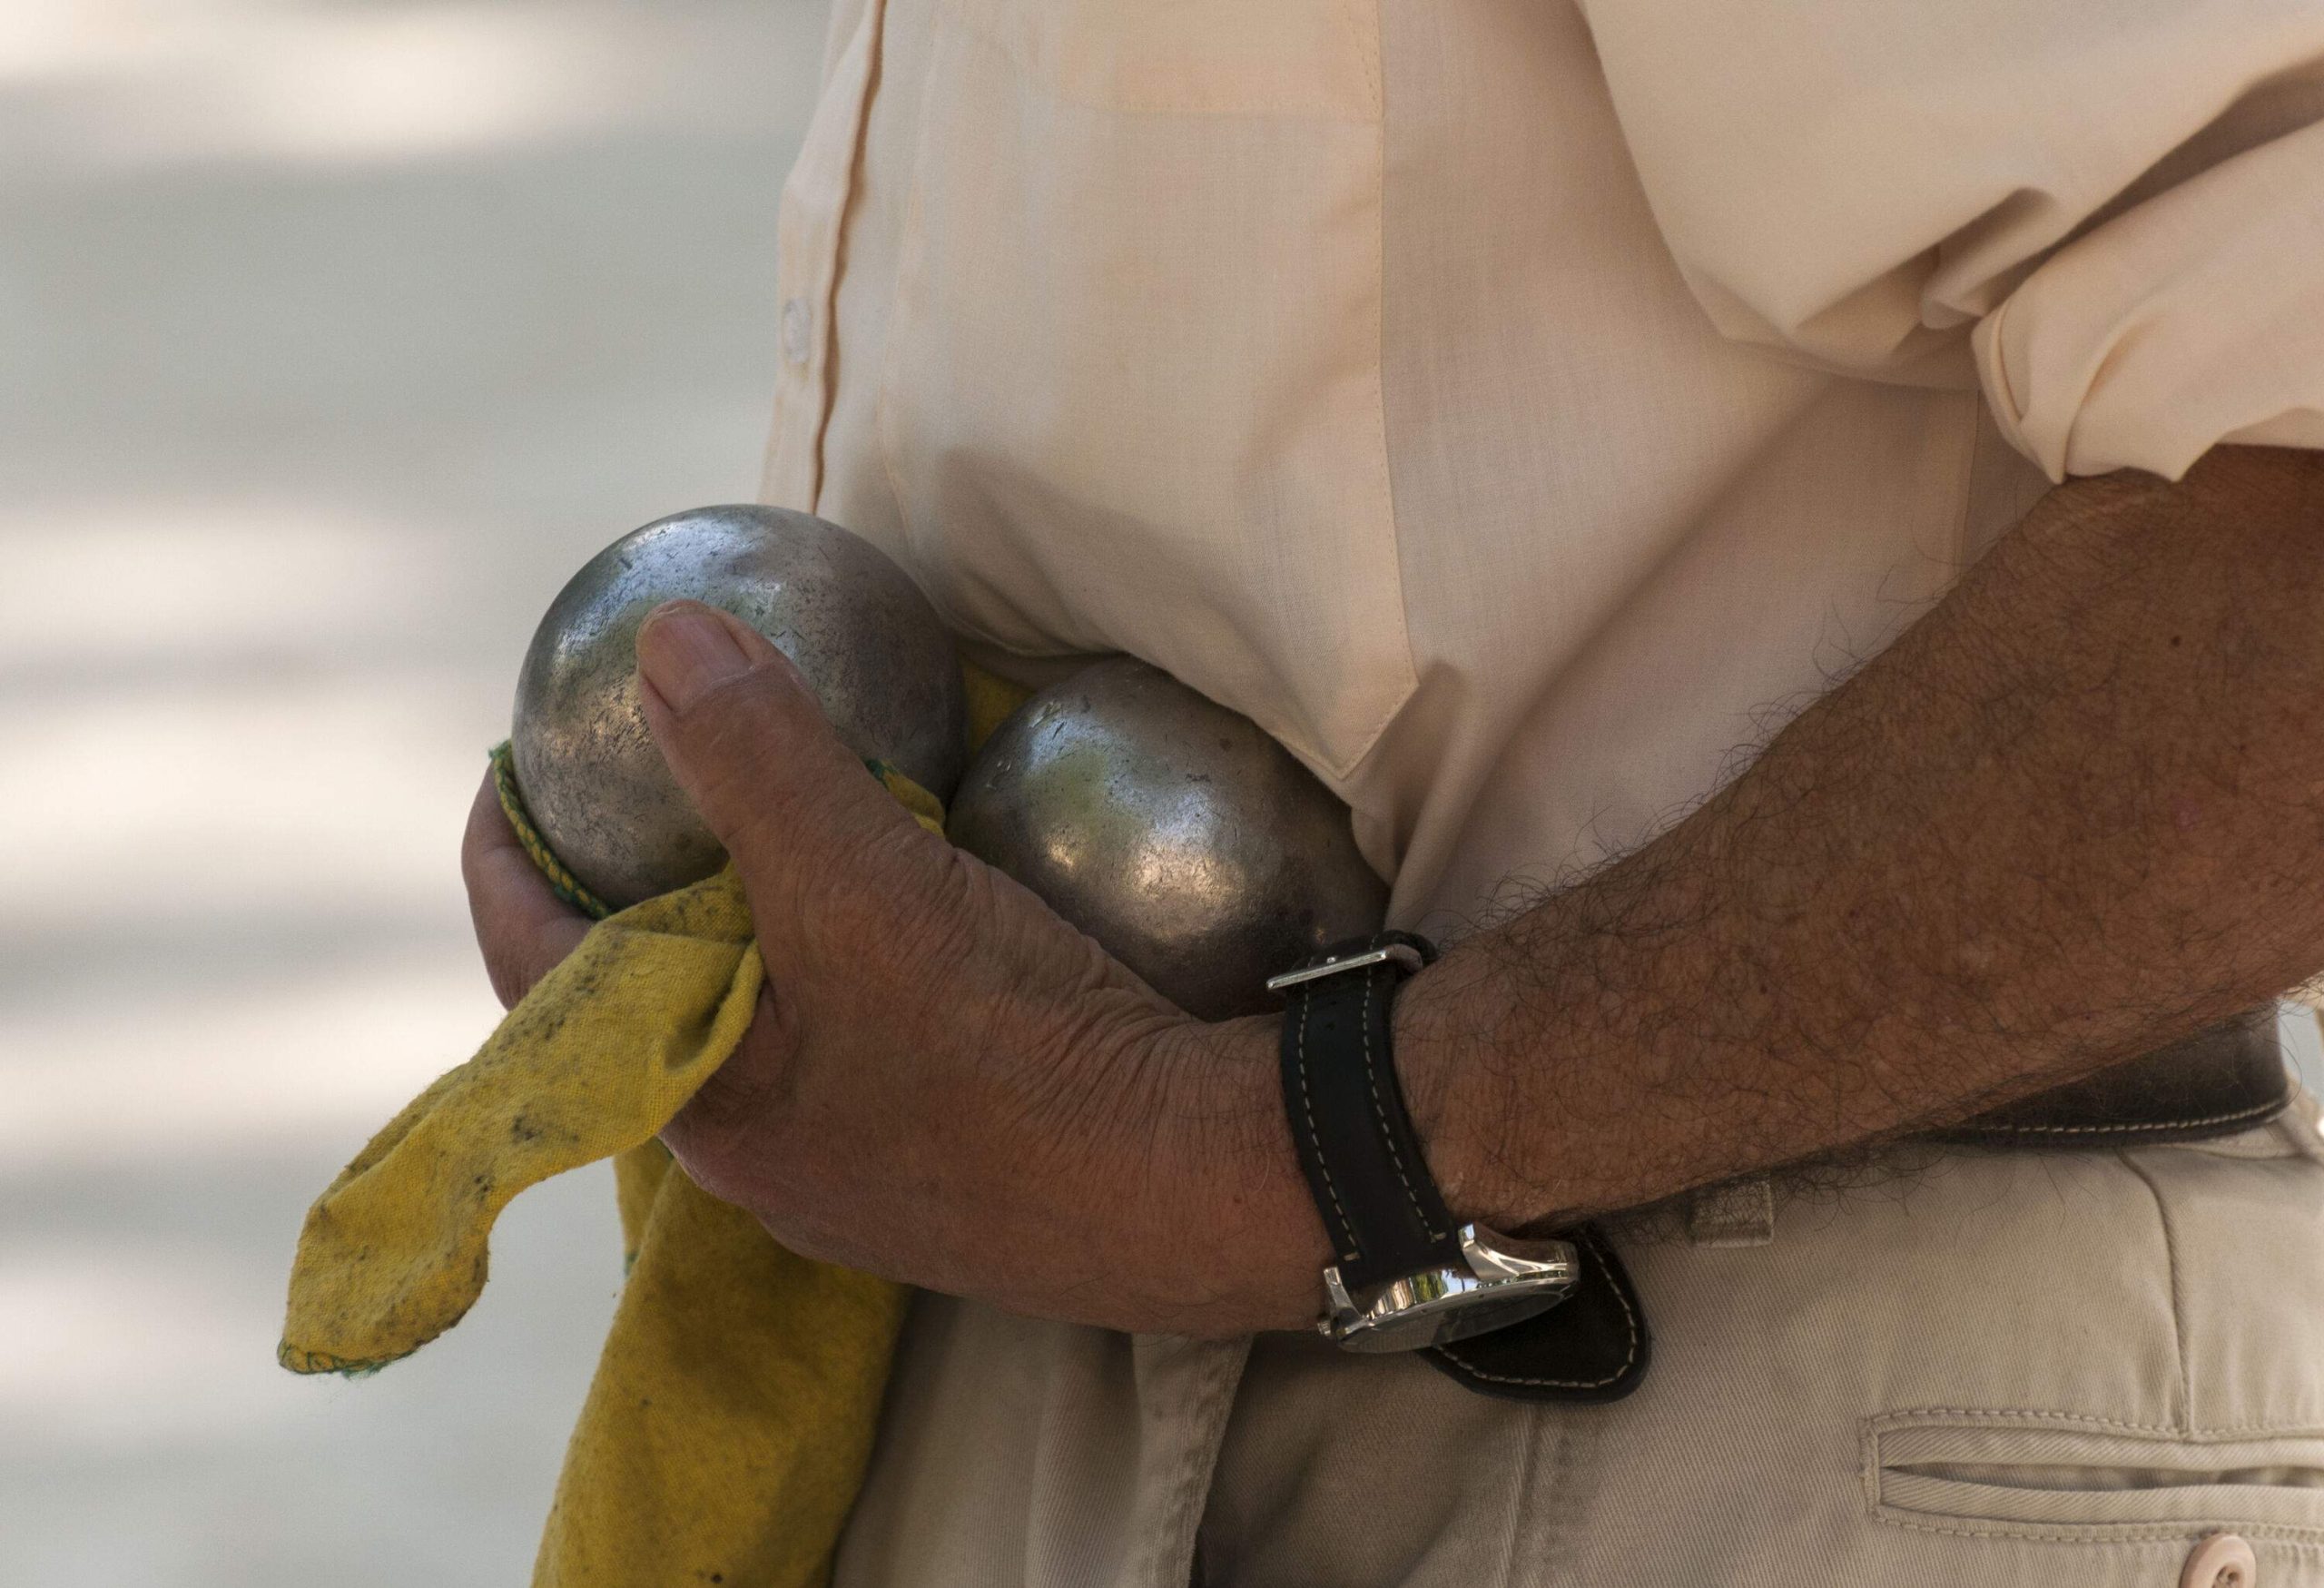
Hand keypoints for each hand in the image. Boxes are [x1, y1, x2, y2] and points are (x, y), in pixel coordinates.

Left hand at [462, 601, 1326, 1334]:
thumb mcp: (867, 884)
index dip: (507, 860)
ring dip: (744, 931)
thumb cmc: (1012, 1051)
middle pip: (647, 1003)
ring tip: (774, 832)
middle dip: (633, 894)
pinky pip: (846, 1047)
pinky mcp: (944, 1171)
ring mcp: (854, 1176)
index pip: (540, 971)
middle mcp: (758, 1158)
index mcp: (700, 1107)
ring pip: (753, 1029)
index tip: (508, 767)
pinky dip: (837, 965)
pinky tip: (905, 917)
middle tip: (653, 787)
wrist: (1199, 1186)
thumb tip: (667, 639)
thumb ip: (760, 759)